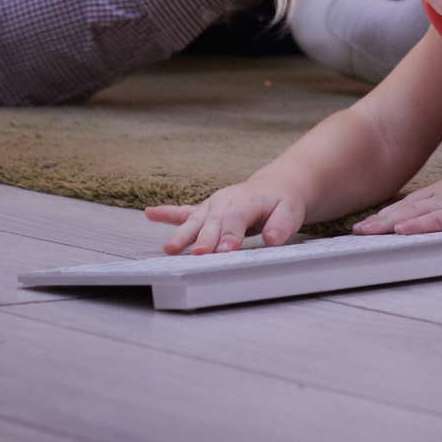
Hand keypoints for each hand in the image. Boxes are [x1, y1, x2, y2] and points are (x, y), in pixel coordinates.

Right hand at [146, 179, 306, 254]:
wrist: (276, 186)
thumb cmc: (283, 202)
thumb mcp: (291, 212)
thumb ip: (281, 225)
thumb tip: (272, 239)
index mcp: (246, 201)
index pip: (236, 219)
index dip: (230, 235)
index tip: (226, 251)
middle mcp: (226, 202)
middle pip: (213, 223)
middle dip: (204, 240)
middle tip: (198, 255)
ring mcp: (213, 206)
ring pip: (195, 221)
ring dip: (182, 234)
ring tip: (169, 248)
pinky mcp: (206, 211)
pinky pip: (184, 212)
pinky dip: (167, 213)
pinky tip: (150, 213)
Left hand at [355, 173, 441, 235]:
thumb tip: (436, 221)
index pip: (409, 203)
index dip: (387, 213)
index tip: (370, 223)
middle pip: (405, 206)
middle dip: (379, 219)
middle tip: (358, 230)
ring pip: (413, 212)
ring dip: (388, 223)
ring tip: (367, 231)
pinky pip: (435, 220)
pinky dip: (416, 225)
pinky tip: (401, 230)